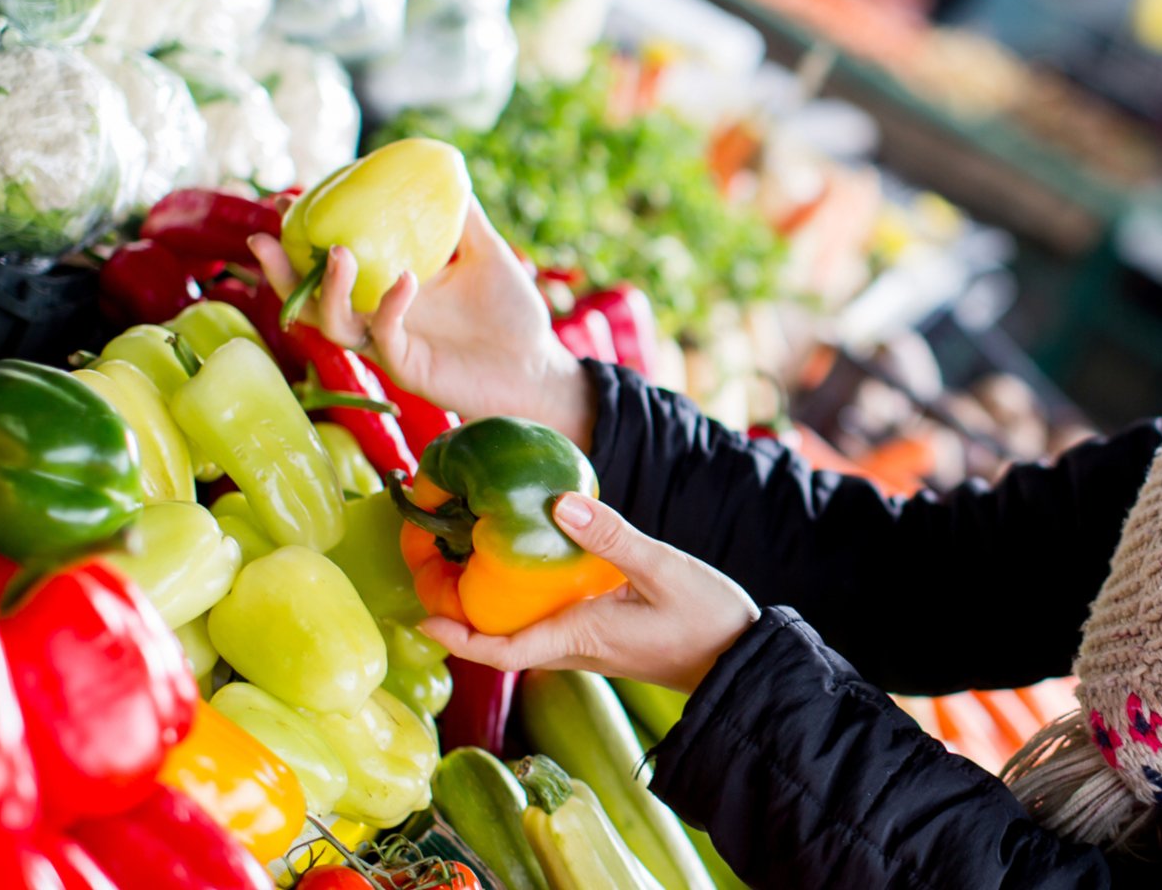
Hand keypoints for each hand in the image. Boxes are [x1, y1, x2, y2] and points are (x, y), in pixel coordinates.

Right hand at [249, 198, 596, 448]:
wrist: (539, 367)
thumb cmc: (513, 314)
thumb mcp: (488, 254)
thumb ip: (464, 218)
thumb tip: (448, 171)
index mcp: (387, 288)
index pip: (332, 262)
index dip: (303, 236)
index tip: (285, 199)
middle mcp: (378, 317)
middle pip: (310, 300)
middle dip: (282, 270)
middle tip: (265, 236)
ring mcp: (390, 346)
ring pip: (334, 325)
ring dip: (329, 288)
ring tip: (340, 252)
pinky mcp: (409, 369)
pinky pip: (385, 338)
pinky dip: (389, 307)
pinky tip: (406, 278)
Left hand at [417, 494, 760, 693]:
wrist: (743, 658)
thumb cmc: (708, 620)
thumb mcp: (663, 569)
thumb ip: (611, 536)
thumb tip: (557, 502)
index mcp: (580, 634)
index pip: (501, 649)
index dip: (455, 637)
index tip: (418, 617)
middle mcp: (577, 646)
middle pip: (502, 639)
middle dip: (459, 614)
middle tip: (430, 571)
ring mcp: (591, 644)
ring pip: (524, 630)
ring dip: (489, 605)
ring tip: (465, 561)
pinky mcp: (606, 635)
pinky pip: (551, 620)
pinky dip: (525, 597)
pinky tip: (529, 562)